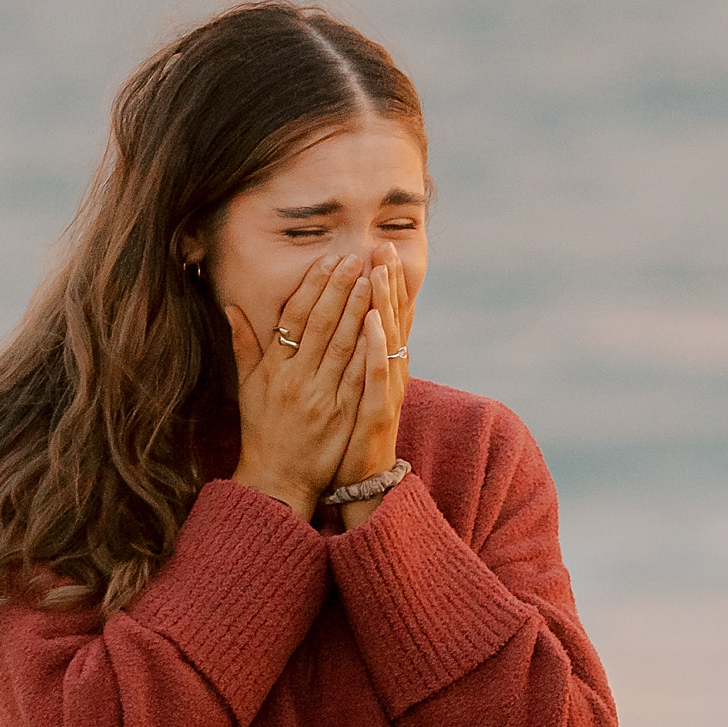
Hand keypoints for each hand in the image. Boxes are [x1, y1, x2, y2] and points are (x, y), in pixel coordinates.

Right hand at [227, 253, 374, 517]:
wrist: (276, 479)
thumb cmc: (260, 431)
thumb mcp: (246, 387)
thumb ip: (243, 346)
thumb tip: (230, 308)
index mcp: (272, 370)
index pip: (294, 318)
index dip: (312, 287)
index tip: (329, 261)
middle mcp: (294, 379)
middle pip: (320, 325)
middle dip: (339, 289)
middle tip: (355, 258)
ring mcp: (319, 397)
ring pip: (342, 344)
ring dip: (358, 309)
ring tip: (372, 279)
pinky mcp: (340, 415)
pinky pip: (358, 376)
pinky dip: (370, 349)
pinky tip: (383, 325)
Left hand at [335, 246, 415, 527]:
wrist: (355, 481)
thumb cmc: (343, 434)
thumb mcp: (340, 389)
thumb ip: (340, 356)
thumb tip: (339, 327)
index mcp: (374, 365)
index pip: (380, 315)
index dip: (380, 283)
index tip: (374, 247)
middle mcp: (386, 373)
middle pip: (389, 319)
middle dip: (387, 282)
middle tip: (383, 245)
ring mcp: (384, 391)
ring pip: (387, 340)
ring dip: (385, 303)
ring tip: (380, 270)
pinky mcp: (378, 411)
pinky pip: (377, 373)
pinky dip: (377, 345)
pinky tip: (373, 321)